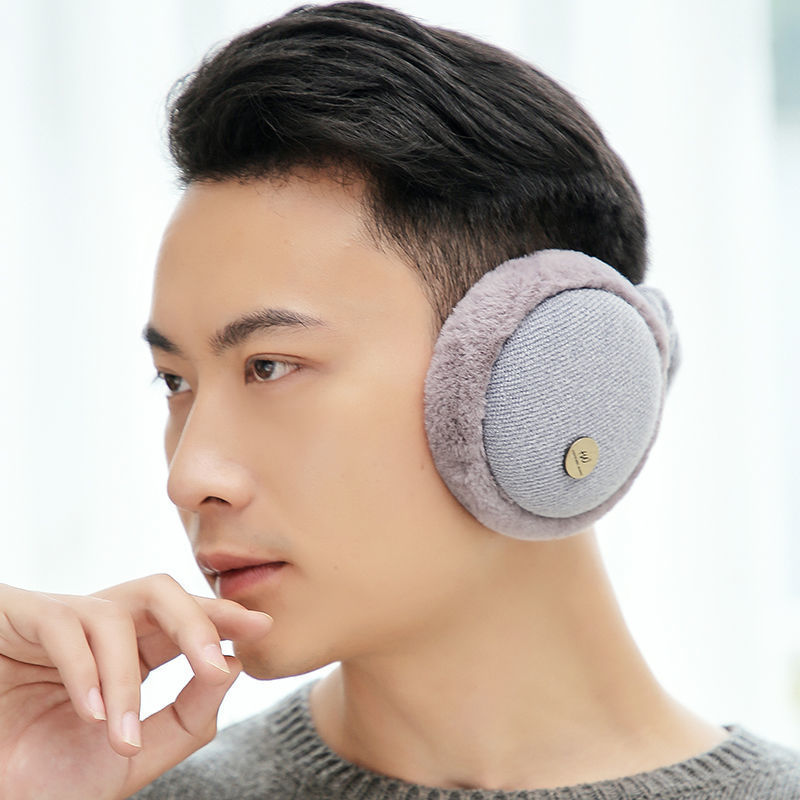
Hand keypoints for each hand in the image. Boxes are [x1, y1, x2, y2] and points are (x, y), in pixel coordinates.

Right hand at [0, 575, 272, 799]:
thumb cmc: (46, 778)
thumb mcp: (132, 758)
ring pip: (114, 614)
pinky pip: (63, 625)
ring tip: (121, 735)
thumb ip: (186, 718)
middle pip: (160, 593)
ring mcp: (59, 621)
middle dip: (194, 620)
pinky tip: (90, 716)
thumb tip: (232, 665)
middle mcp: (99, 629)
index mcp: (131, 652)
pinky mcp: (17, 618)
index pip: (184, 619)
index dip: (221, 617)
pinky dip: (85, 672)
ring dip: (125, 678)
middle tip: (215, 661)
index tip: (263, 626)